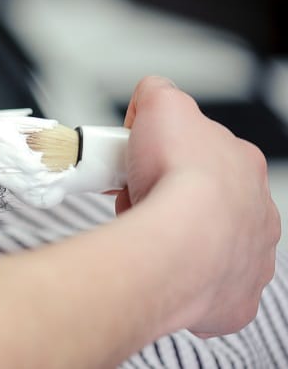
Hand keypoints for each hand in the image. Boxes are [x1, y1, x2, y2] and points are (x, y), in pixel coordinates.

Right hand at [116, 76, 279, 336]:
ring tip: (141, 226)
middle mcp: (252, 208)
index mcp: (242, 163)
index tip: (140, 158)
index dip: (165, 152)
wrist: (182, 241)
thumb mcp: (161, 104)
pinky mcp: (233, 293)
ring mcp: (246, 253)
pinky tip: (160, 261)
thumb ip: (156, 93)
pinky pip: (206, 282)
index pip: (202, 151)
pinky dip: (182, 274)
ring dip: (174, 232)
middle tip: (135, 193)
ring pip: (207, 240)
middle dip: (168, 194)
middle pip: (204, 197)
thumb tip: (150, 96)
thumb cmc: (179, 181)